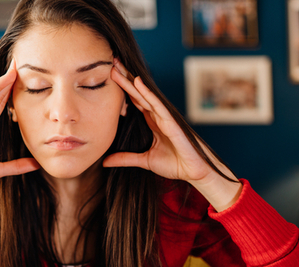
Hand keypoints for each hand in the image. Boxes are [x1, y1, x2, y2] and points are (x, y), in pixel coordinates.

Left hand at [104, 59, 240, 210]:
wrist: (193, 172)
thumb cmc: (174, 164)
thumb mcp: (144, 161)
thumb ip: (125, 158)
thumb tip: (105, 161)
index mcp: (152, 121)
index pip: (134, 101)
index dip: (123, 88)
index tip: (109, 76)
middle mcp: (157, 115)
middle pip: (137, 93)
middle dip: (124, 78)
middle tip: (111, 62)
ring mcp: (164, 116)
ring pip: (144, 94)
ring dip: (130, 80)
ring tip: (117, 66)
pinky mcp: (170, 121)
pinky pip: (156, 104)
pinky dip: (147, 92)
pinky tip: (137, 81)